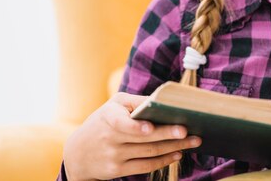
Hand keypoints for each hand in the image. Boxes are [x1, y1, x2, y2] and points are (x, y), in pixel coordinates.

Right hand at [63, 92, 201, 180]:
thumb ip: (137, 102)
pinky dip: (164, 160)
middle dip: (169, 135)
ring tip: (193, 141)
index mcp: (109, 117)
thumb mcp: (114, 105)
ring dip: (173, 147)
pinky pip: (145, 166)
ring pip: (149, 153)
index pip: (121, 123)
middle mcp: (110, 138)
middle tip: (189, 131)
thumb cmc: (103, 121)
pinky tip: (178, 154)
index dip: (135, 127)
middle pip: (144, 138)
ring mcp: (114, 156)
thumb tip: (164, 100)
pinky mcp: (117, 170)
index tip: (150, 128)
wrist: (77, 153)